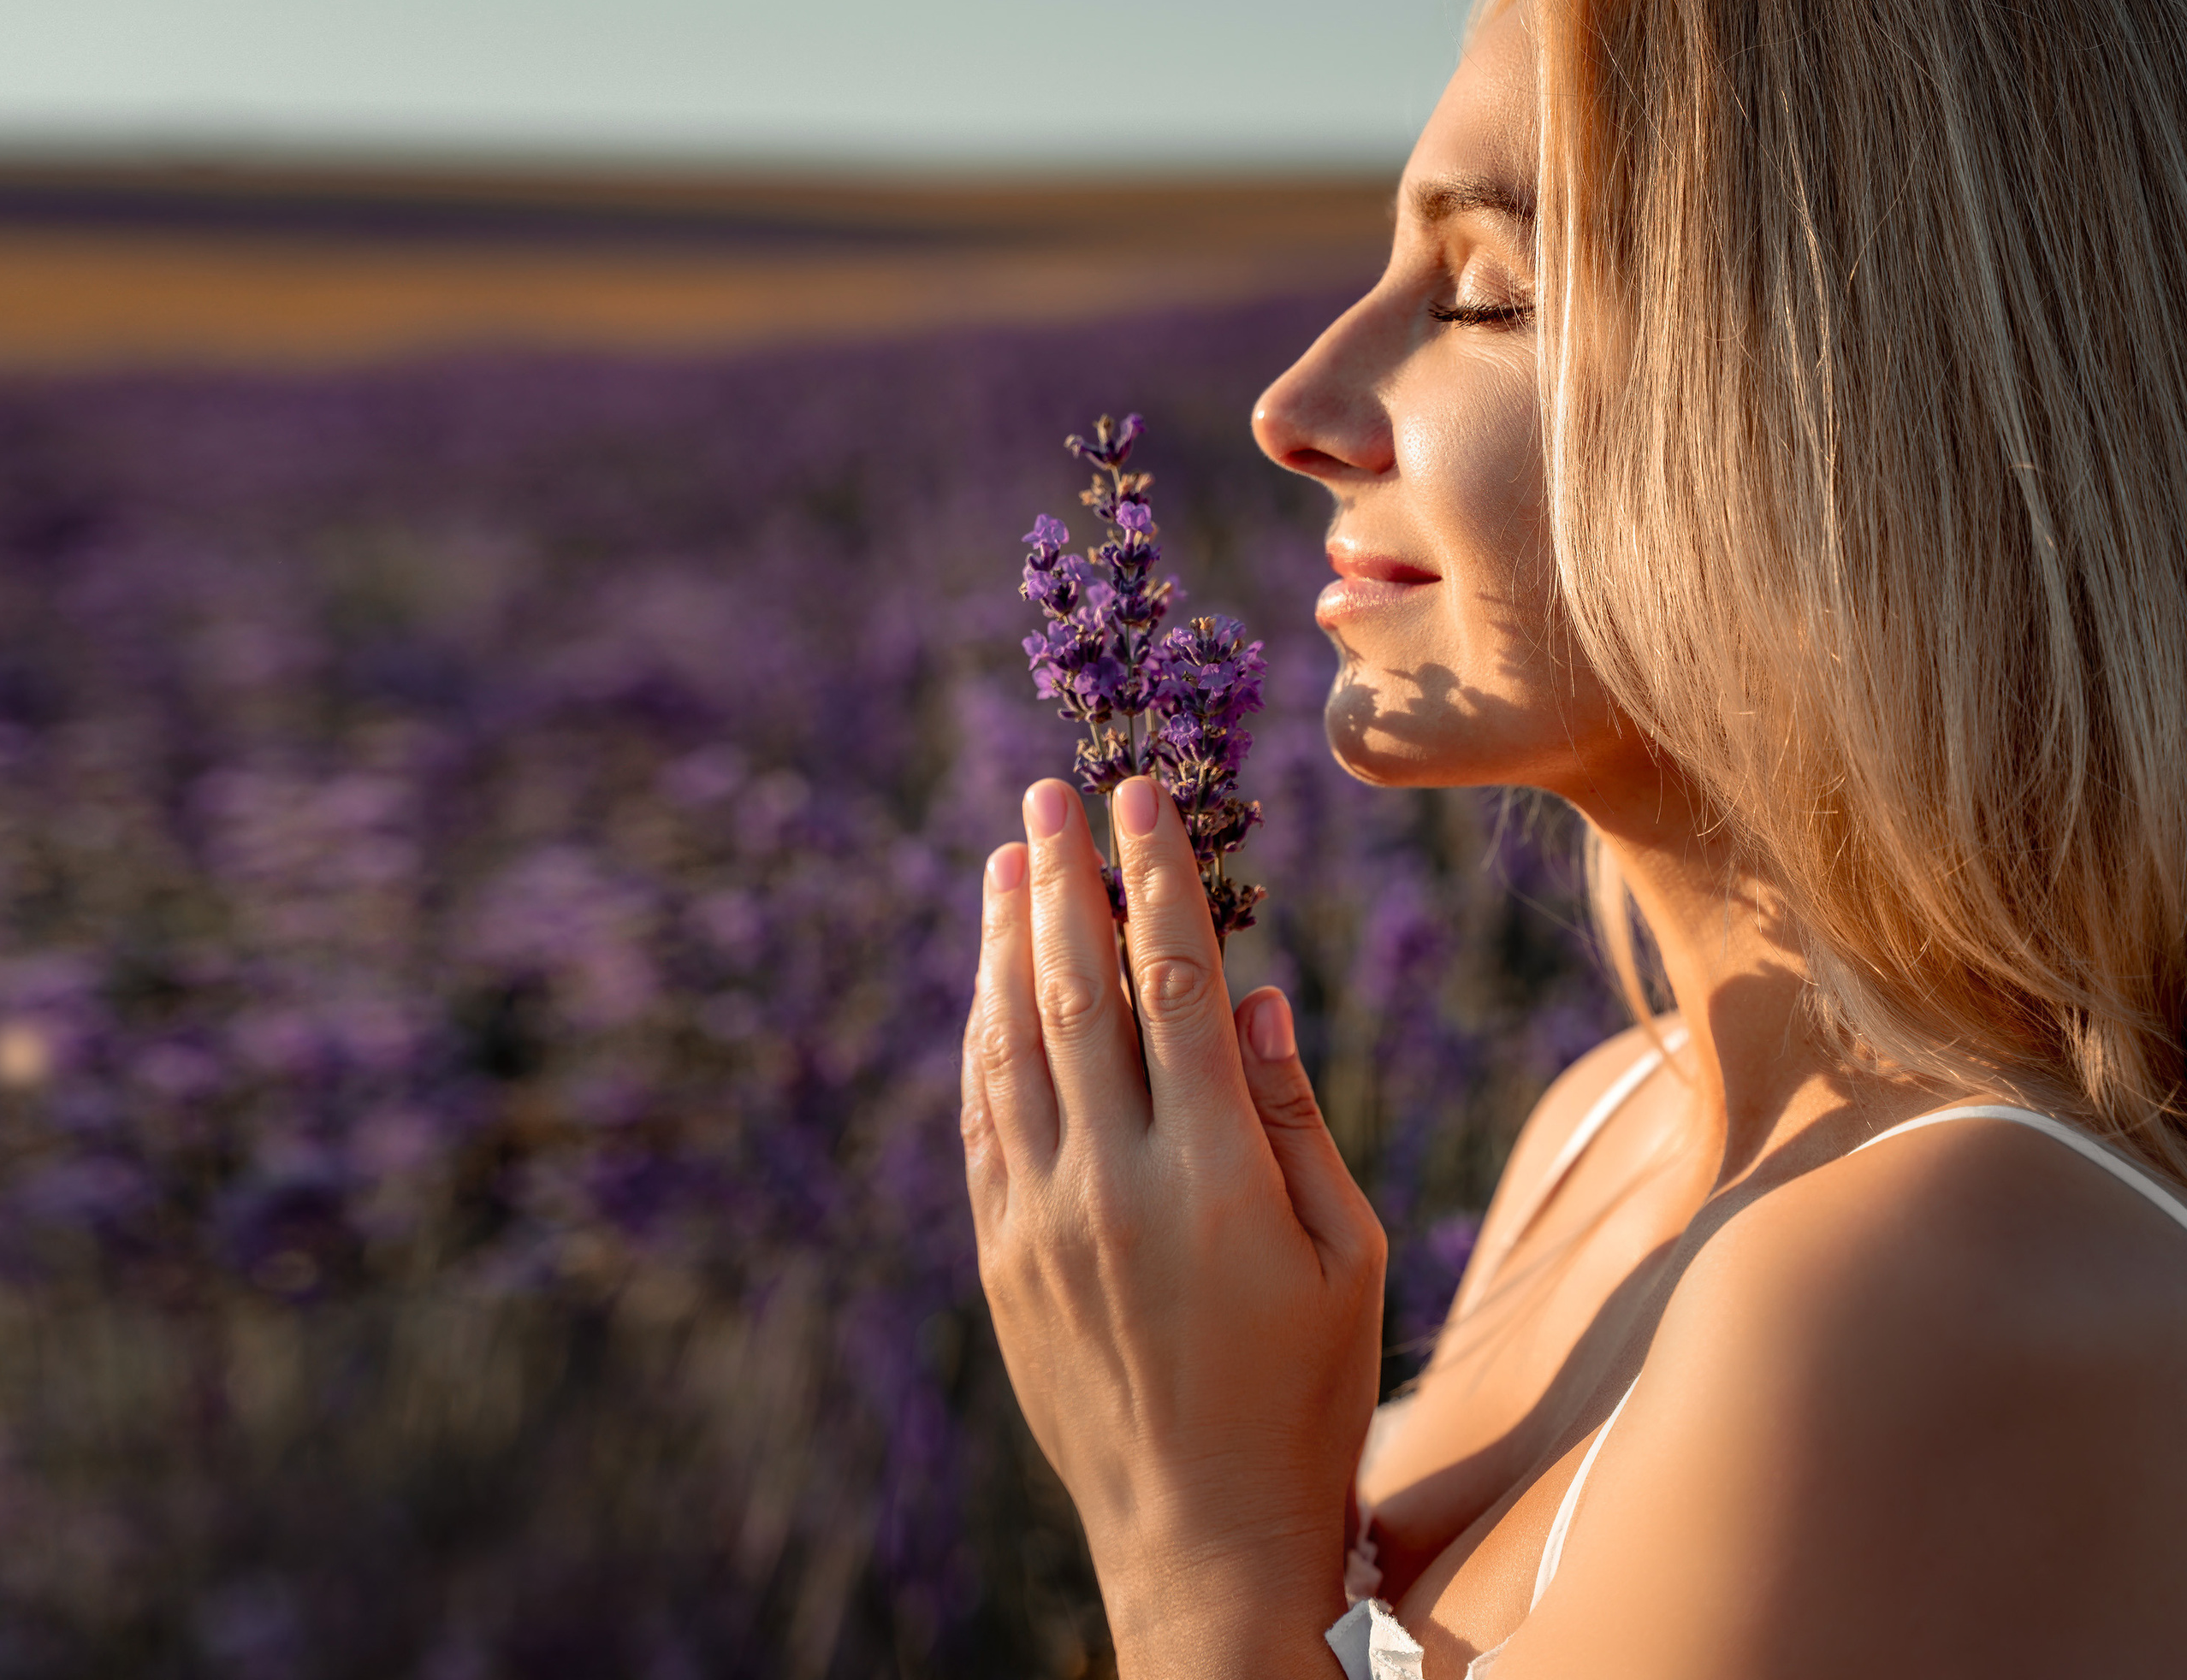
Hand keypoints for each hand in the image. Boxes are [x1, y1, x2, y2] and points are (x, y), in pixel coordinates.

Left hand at [961, 774, 1385, 1668]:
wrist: (1202, 1535)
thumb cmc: (1307, 1392)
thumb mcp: (1348, 1256)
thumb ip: (1293, 1116)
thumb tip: (1251, 993)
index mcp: (1214, 1173)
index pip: (1176, 982)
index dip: (1156, 878)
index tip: (1143, 799)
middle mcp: (1112, 1181)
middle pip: (1075, 992)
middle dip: (1062, 879)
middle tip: (1049, 795)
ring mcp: (1041, 1220)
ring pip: (1010, 1044)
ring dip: (1003, 943)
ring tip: (1005, 862)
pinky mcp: (1001, 1257)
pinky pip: (982, 1120)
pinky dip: (982, 1038)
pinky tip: (987, 987)